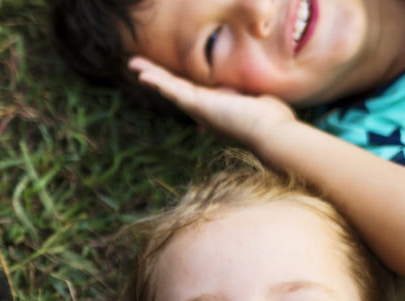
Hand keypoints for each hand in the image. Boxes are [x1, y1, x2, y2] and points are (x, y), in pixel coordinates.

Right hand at [129, 56, 297, 147]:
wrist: (271, 132)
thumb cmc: (269, 119)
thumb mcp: (254, 99)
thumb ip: (243, 95)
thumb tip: (240, 95)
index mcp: (214, 106)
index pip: (188, 90)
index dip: (172, 81)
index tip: (158, 74)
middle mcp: (202, 110)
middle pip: (174, 88)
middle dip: (156, 76)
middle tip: (136, 66)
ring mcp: (198, 109)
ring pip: (170, 88)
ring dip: (151, 76)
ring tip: (133, 64)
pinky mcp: (199, 106)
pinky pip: (174, 91)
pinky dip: (158, 83)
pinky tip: (143, 76)